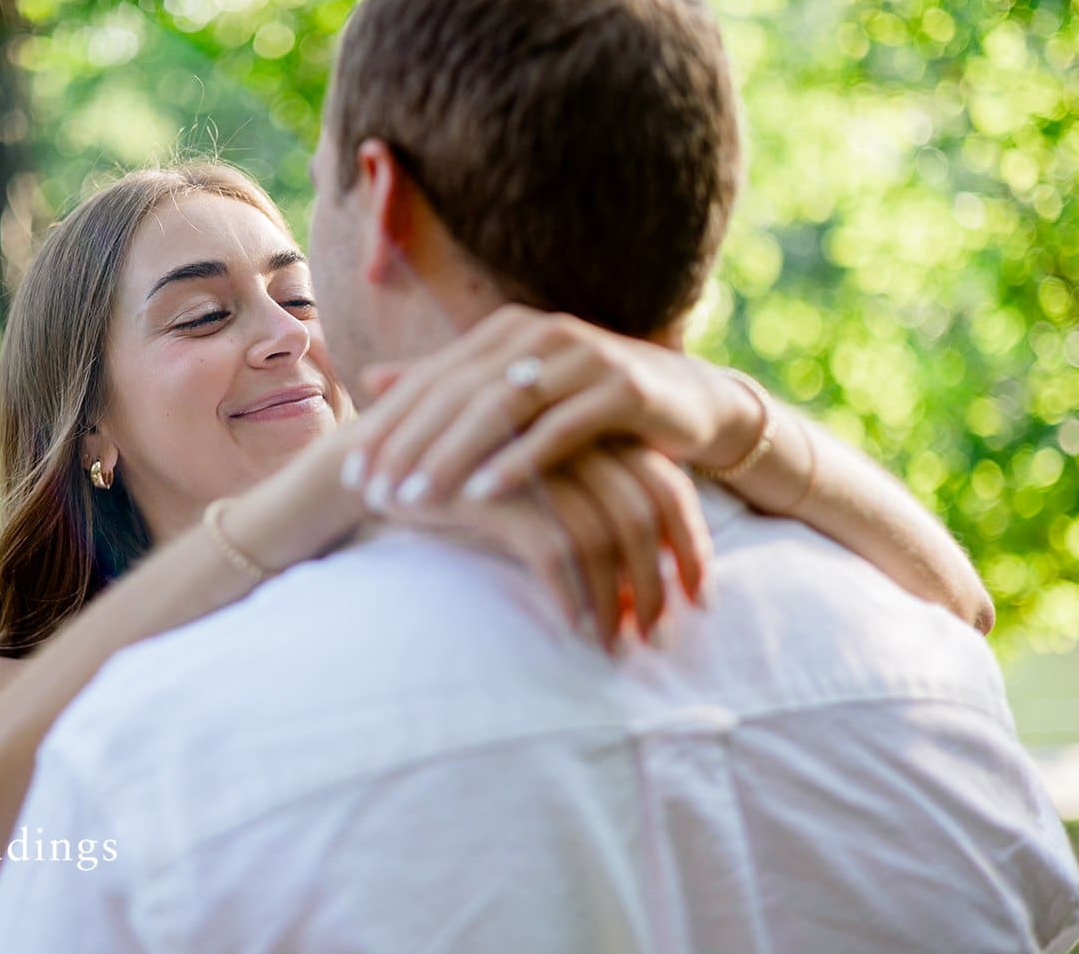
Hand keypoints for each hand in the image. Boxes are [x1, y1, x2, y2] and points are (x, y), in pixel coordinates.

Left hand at [344, 304, 749, 598]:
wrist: (693, 404)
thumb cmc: (592, 404)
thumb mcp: (517, 390)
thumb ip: (450, 382)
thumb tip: (373, 379)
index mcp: (507, 331)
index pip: (432, 379)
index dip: (389, 424)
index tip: (352, 472)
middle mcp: (541, 333)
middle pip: (457, 392)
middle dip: (408, 445)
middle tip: (372, 491)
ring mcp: (584, 356)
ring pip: (500, 408)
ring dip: (451, 456)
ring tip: (414, 498)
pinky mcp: (622, 389)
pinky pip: (556, 430)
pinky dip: (514, 463)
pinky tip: (480, 495)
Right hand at [377, 440, 700, 648]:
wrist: (378, 464)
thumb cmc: (467, 486)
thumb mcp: (536, 489)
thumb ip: (590, 511)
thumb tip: (647, 586)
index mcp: (590, 431)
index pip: (668, 486)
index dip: (692, 545)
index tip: (699, 599)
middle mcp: (571, 439)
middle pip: (645, 511)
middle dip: (662, 581)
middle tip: (660, 636)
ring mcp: (534, 462)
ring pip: (604, 536)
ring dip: (617, 601)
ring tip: (617, 647)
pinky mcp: (497, 492)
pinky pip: (554, 552)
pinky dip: (571, 596)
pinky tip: (573, 630)